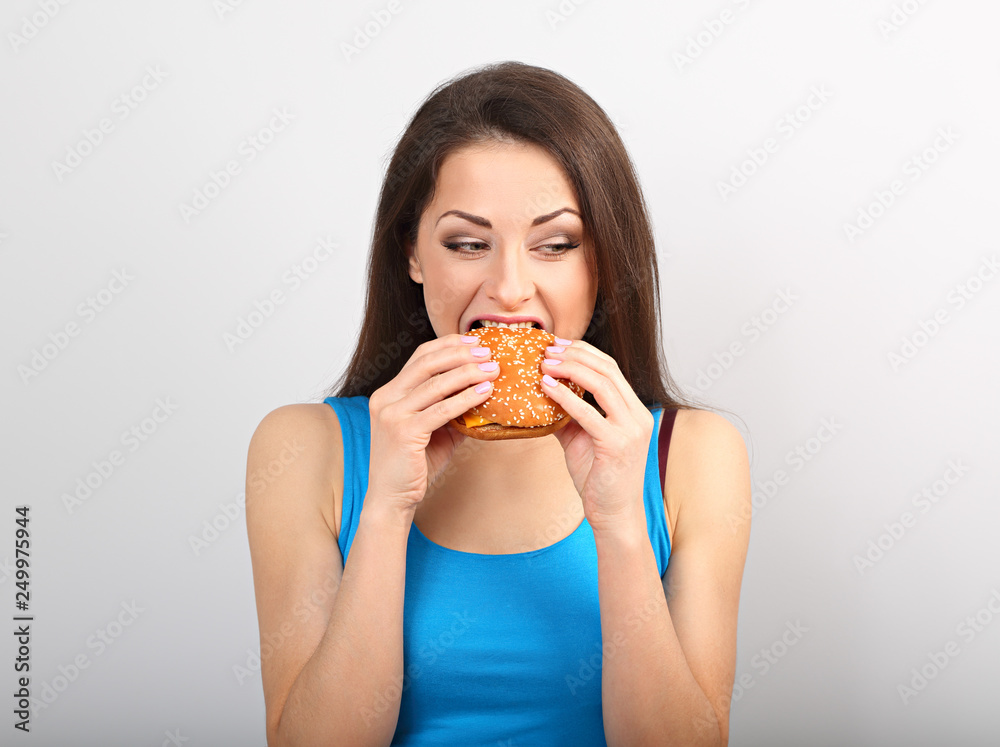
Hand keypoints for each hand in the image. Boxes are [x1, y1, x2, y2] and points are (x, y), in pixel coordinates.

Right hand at [366, 334, 500, 513]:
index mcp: (389, 393)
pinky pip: (441, 410)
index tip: (475, 341)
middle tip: (488, 352)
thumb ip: (452, 410)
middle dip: (461, 354)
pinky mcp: (403, 432)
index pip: (420, 357)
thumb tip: (485, 392)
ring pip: (436, 384)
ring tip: (493, 370)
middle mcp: (386, 399)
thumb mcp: (433, 431)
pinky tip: (484, 392)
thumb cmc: (413, 466)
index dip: (448, 345)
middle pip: (427, 363)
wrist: (390, 500)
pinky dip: (465, 398)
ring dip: (468, 373)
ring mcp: (392, 415)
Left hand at [539, 338, 654, 531]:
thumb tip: (539, 395)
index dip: (583, 352)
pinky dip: (565, 397)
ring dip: (569, 369)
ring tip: (544, 364)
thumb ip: (567, 416)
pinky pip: (588, 413)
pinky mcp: (617, 445)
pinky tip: (546, 388)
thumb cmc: (599, 479)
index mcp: (633, 411)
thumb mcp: (580, 439)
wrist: (614, 515)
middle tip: (547, 350)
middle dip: (575, 355)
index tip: (556, 346)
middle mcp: (638, 415)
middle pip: (607, 370)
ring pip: (602, 384)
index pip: (611, 368)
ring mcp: (631, 429)